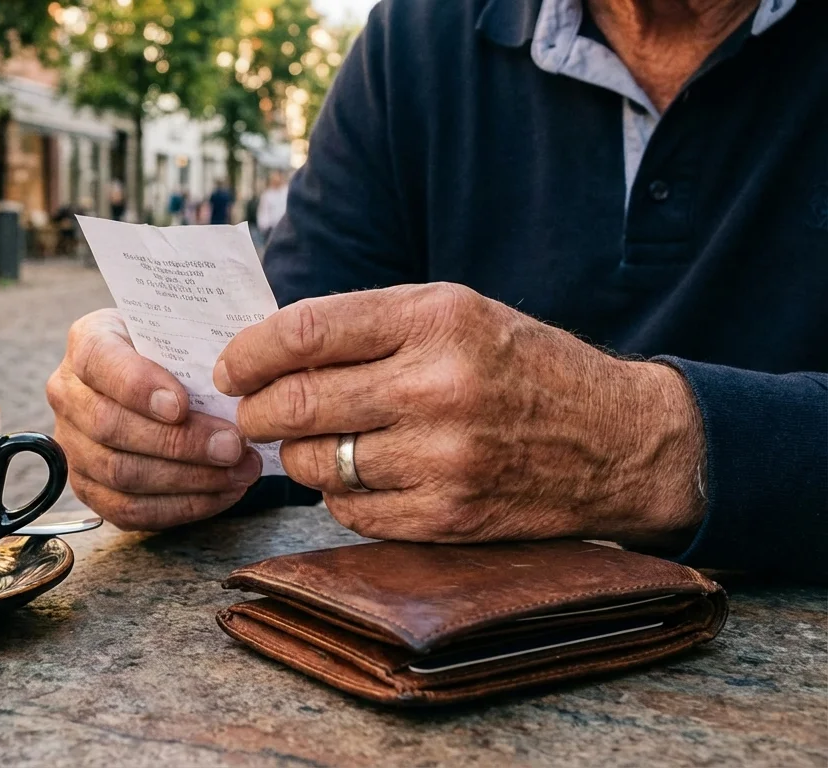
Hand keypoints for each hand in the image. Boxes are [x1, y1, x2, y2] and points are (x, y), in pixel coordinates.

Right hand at [46, 309, 261, 530]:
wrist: (152, 374)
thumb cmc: (170, 350)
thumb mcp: (176, 328)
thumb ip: (194, 340)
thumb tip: (240, 368)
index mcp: (86, 343)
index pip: (100, 362)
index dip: (137, 387)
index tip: (181, 405)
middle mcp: (69, 395)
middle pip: (111, 427)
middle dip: (179, 442)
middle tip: (232, 445)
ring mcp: (73, 445)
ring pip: (121, 474)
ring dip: (188, 479)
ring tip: (238, 471)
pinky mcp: (89, 487)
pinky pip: (129, 510)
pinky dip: (181, 507)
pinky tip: (221, 493)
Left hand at [215, 283, 705, 546]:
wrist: (620, 440)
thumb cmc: (522, 367)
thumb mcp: (456, 313)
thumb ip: (368, 326)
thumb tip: (268, 350)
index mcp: (434, 317)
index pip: (304, 331)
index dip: (249, 352)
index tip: (231, 367)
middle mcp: (436, 383)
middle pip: (294, 403)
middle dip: (255, 412)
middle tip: (251, 414)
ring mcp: (442, 456)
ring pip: (314, 462)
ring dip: (298, 456)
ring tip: (314, 443)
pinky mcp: (447, 515)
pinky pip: (350, 510)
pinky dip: (340, 495)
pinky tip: (364, 476)